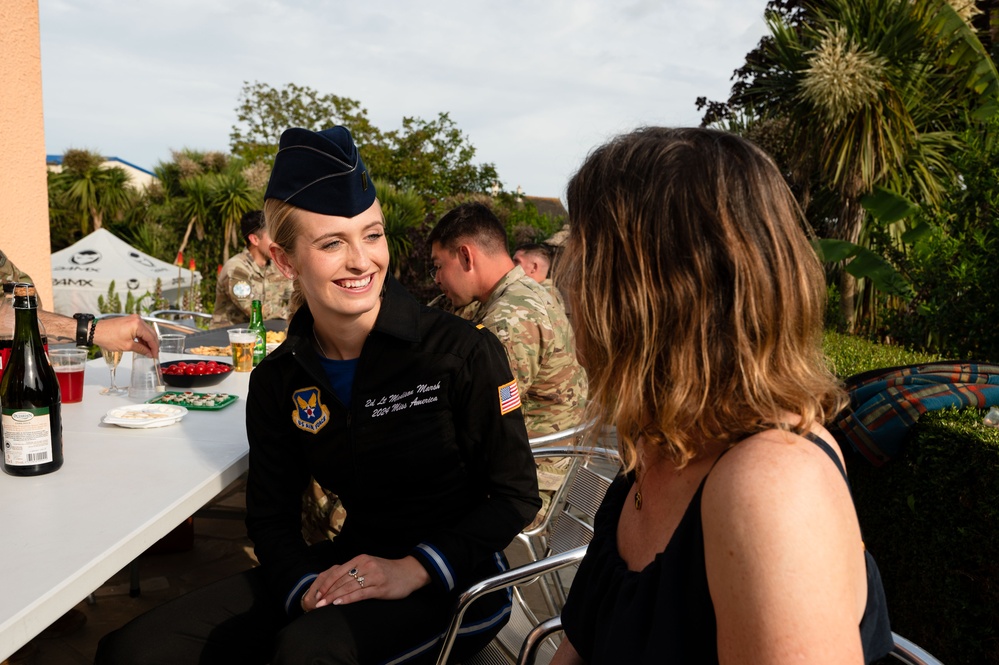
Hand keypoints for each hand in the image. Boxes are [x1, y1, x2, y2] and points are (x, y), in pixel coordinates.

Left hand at [93, 315, 159, 356]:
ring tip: (148, 350)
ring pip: (146, 331)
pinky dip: (142, 337)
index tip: (155, 355)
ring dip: (148, 340)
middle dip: (153, 344)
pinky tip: (142, 344)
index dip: (155, 348)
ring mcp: (134, 319)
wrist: (95, 331)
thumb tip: (149, 353)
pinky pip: (140, 329)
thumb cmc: (107, 337)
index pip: (151, 337)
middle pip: (151, 333)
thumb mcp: (127, 346)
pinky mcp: (130, 320)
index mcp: (138, 324)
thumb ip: (141, 349)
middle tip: (154, 353)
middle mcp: (137, 319)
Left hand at [302, 555, 429, 610]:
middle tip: (316, 603)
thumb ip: (356, 570)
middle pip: (341, 580)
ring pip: (348, 587)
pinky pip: (360, 593)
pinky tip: (339, 603)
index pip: (337, 571)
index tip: (316, 594)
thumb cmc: (388, 570)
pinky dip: (347, 599)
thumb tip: (336, 582)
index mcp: (361, 559)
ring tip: (323, 606)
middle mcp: (366, 565)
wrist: (410, 572)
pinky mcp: (380, 587)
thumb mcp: (370, 565)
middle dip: (326, 592)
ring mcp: (373, 576)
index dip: (326, 583)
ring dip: (334, 597)